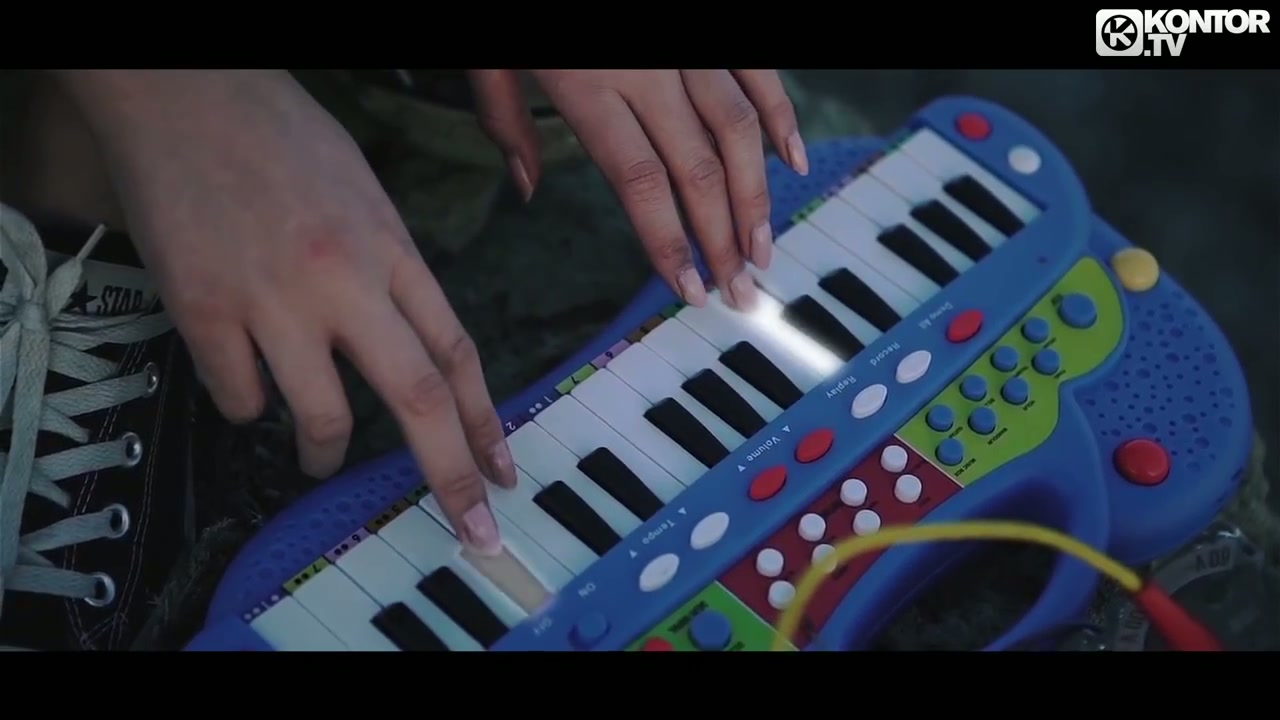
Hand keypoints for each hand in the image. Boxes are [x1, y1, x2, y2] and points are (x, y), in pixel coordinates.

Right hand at [60, 70, 513, 553]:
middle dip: (452, 475)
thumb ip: (391, 269)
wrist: (181, 90)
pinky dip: (247, 407)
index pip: (457, 353)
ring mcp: (273, 299)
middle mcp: (344, 280)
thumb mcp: (365, 193)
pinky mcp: (203, 310)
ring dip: (326, 453)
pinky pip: (238, 398)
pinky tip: (246, 387)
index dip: (486, 423)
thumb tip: (411, 341)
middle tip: (472, 527)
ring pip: (323, 417)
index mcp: (391, 247)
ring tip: (320, 457)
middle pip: (417, 398)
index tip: (502, 472)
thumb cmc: (276, 131)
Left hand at [468, 69, 806, 309]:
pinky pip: (758, 71)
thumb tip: (527, 189)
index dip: (669, 242)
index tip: (689, 291)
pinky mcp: (712, 25)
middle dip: (722, 237)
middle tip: (741, 292)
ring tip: (764, 250)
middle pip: (696, 167)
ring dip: (756, 195)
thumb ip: (505, 120)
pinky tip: (794, 163)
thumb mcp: (486, 53)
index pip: (639, 182)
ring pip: (738, 127)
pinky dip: (781, 116)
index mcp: (586, 82)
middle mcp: (645, 65)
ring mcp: (687, 42)